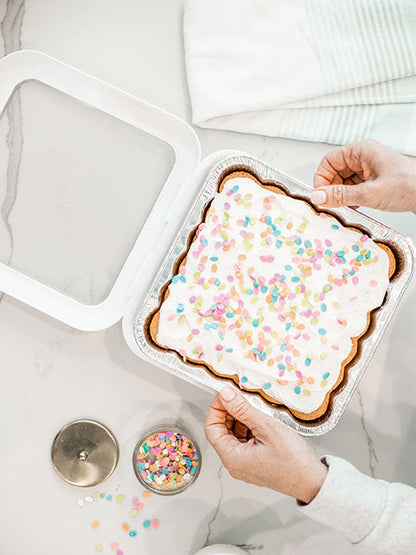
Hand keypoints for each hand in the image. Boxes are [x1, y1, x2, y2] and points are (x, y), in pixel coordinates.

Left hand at [205, 387, 326, 503]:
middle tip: (241, 397)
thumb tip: (226, 395)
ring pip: (234, 434)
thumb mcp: (266, 428)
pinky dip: (249, 427)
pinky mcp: (255, 461)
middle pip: (222, 431)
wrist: (313, 482)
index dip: (216, 409)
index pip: (211, 428)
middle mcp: (235, 463)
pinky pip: (245, 440)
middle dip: (229, 412)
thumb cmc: (293, 460)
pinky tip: (260, 418)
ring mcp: (245, 463)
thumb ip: (243, 409)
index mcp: (232, 458)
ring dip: (241, 418)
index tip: (226, 395)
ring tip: (253, 406)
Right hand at [311, 139, 415, 212]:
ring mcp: (369, 169)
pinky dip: (351, 198)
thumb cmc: (408, 186)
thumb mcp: (369, 194)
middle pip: (335, 172)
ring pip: (344, 181)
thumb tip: (318, 196)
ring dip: (341, 196)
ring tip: (345, 207)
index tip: (320, 195)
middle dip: (331, 189)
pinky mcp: (374, 181)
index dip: (321, 178)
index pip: (329, 161)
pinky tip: (354, 207)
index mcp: (362, 151)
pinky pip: (354, 188)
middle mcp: (364, 157)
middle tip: (330, 204)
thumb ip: (340, 196)